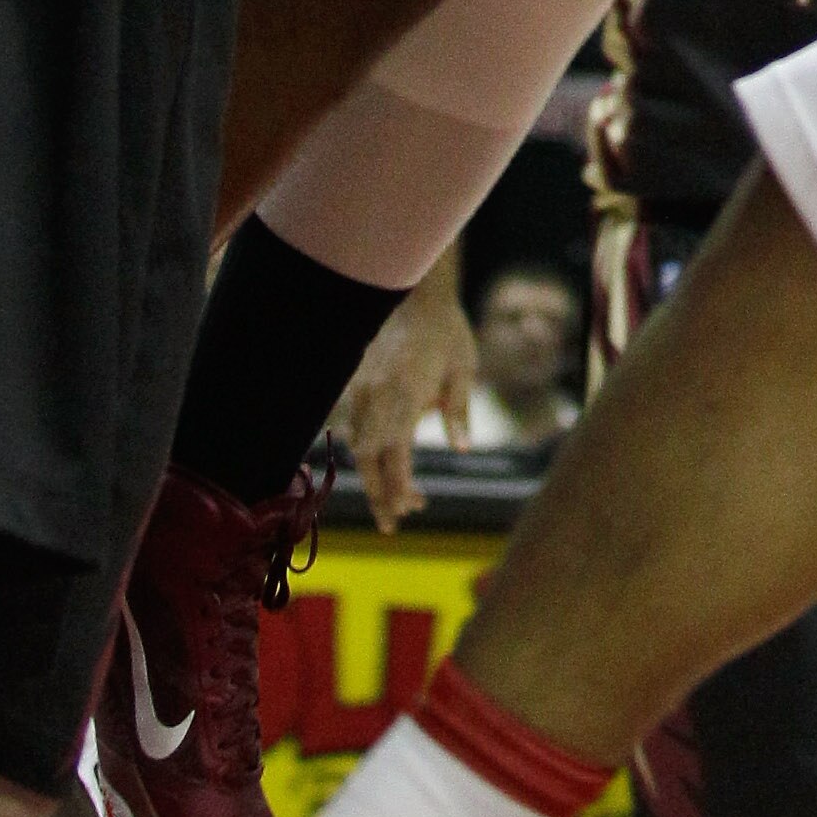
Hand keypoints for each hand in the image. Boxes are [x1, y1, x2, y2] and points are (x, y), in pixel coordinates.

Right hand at [330, 250, 475, 531]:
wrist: (417, 292)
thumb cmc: (447, 331)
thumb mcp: (463, 368)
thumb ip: (460, 410)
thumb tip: (462, 448)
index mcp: (404, 394)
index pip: (395, 454)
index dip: (397, 487)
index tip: (408, 510)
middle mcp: (377, 395)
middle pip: (369, 458)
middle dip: (379, 494)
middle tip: (393, 524)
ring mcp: (362, 388)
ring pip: (357, 445)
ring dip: (372, 476)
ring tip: (391, 502)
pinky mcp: (356, 382)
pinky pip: (353, 426)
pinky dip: (363, 451)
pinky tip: (377, 465)